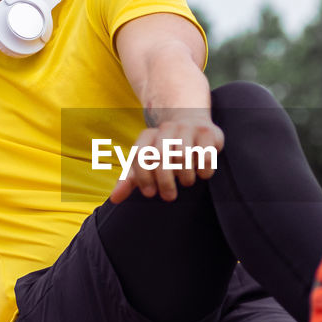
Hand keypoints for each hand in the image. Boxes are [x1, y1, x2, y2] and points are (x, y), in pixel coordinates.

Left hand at [109, 112, 224, 203]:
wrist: (192, 123)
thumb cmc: (167, 151)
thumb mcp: (147, 164)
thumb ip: (130, 180)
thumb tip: (114, 198)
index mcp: (149, 135)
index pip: (140, 155)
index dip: (143, 177)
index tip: (149, 193)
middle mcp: (167, 128)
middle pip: (161, 156)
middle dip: (165, 181)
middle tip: (169, 197)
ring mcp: (188, 128)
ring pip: (183, 156)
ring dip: (185, 176)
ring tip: (186, 182)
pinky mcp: (207, 132)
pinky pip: (205, 155)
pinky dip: (203, 170)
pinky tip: (202, 173)